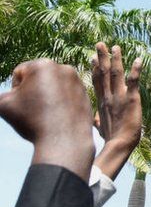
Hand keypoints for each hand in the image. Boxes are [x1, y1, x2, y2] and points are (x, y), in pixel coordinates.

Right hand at [0, 59, 93, 179]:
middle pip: (39, 78)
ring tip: (47, 113)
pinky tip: (59, 117)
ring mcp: (78, 81)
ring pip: (53, 87)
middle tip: (35, 109)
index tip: (24, 104)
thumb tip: (12, 95)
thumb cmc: (32, 120)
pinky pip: (67, 96)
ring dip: (47, 96)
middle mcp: (63, 68)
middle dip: (33, 90)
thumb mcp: (3, 104)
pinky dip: (61, 104)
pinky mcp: (86, 94)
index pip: (20, 73)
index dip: (16, 90)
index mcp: (42, 64)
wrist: (64, 141)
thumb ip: (3, 94)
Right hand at [91, 43, 142, 179]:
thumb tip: (95, 121)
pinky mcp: (131, 99)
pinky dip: (136, 70)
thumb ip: (98, 121)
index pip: (97, 81)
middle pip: (103, 73)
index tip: (92, 57)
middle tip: (100, 43)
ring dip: (116, 59)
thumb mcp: (102, 127)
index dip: (95, 68)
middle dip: (102, 57)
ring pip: (116, 74)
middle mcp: (109, 96)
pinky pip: (133, 82)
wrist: (118, 145)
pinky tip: (139, 60)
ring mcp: (119, 96)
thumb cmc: (112, 139)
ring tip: (115, 47)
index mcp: (102, 102)